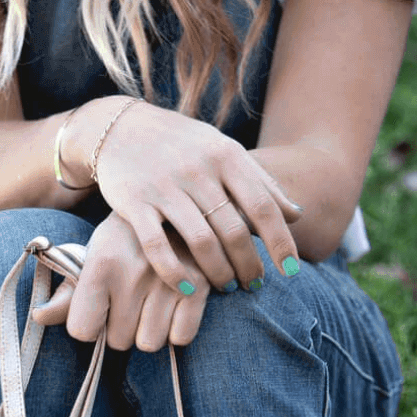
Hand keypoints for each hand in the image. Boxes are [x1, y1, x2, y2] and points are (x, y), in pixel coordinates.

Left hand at [32, 211, 208, 351]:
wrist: (177, 207)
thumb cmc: (125, 243)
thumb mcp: (93, 258)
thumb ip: (67, 294)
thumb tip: (39, 317)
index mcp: (102, 264)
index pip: (82, 329)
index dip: (89, 326)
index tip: (98, 311)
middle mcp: (134, 273)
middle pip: (118, 341)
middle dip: (121, 328)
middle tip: (130, 301)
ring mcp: (169, 281)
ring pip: (149, 343)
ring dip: (149, 332)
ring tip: (152, 304)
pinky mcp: (200, 287)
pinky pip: (181, 338)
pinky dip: (177, 330)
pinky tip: (174, 307)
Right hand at [64, 98, 303, 294]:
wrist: (119, 128)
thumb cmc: (182, 146)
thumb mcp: (223, 151)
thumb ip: (259, 181)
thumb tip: (297, 215)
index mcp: (226, 155)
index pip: (263, 206)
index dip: (281, 243)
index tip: (292, 272)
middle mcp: (197, 169)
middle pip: (234, 230)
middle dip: (249, 264)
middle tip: (254, 285)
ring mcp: (164, 186)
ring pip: (201, 241)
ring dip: (218, 272)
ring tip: (227, 287)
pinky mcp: (133, 202)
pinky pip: (157, 246)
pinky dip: (173, 271)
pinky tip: (188, 288)